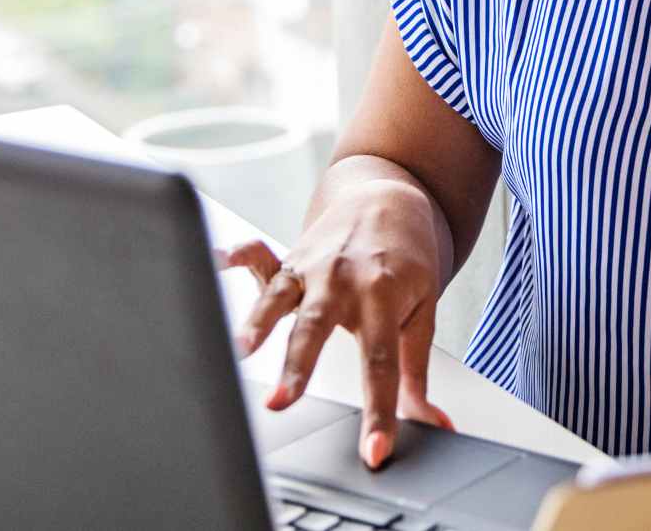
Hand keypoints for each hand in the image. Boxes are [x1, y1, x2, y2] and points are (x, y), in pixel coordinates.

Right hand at [215, 179, 455, 470]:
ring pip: (280, 298)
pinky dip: (234, 257)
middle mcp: (343, 281)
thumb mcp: (422, 313)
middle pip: (319, 329)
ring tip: (238, 352)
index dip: (378, 414)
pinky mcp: (287, 260)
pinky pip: (257, 255)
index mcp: (383, 298)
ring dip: (256, 324)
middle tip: (280, 403)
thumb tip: (437, 425)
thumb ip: (416, 372)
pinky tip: (213, 261)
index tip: (373, 452)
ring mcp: (311, 268)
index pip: (380, 367)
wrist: (391, 198)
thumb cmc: (406, 261)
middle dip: (299, 368)